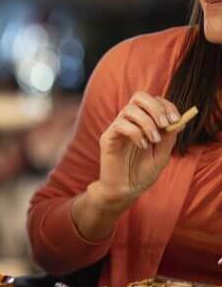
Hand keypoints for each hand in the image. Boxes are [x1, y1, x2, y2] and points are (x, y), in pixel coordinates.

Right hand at [96, 92, 181, 206]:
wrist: (127, 189)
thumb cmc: (143, 172)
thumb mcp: (163, 154)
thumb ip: (169, 137)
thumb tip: (179, 120)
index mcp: (144, 121)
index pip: (154, 101)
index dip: (166, 105)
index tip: (176, 120)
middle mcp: (130, 121)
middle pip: (139, 96)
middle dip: (155, 107)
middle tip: (165, 124)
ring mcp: (118, 128)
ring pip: (130, 109)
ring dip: (147, 123)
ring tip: (154, 140)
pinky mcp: (108, 137)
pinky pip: (121, 125)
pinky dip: (136, 133)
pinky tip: (142, 146)